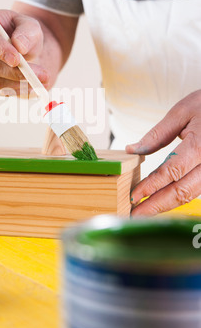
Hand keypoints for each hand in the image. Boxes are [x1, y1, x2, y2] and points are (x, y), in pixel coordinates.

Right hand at [0, 9, 48, 95]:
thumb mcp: (30, 25)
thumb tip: (20, 46)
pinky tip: (32, 89)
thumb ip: (28, 31)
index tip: (17, 60)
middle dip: (14, 72)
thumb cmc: (22, 32)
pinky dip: (16, 91)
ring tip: (40, 82)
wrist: (20, 46)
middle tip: (39, 75)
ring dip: (17, 84)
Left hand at [126, 90, 200, 215]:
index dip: (151, 186)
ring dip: (167, 205)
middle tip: (135, 215)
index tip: (134, 196)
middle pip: (182, 191)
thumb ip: (157, 134)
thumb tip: (132, 150)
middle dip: (156, 205)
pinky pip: (198, 191)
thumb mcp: (182, 112)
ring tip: (146, 211)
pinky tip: (163, 201)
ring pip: (191, 195)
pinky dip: (180, 198)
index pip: (171, 172)